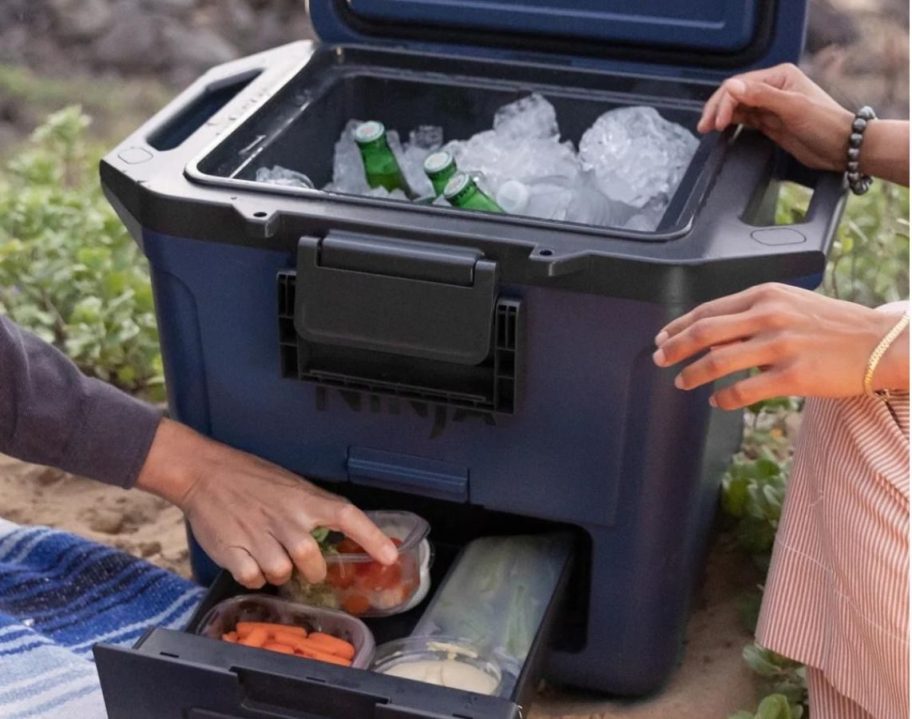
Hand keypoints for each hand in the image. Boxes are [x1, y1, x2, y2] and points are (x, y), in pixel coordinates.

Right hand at [136, 419, 397, 588]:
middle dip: (311, 570)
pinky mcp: (233, 552)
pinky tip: (248, 559)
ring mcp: (260, 536)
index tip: (390, 559)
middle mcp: (287, 519)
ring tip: (268, 554)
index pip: (347, 516)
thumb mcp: (292, 486)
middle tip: (301, 562)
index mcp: (306, 500)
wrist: (206, 473)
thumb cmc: (252, 479)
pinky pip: (254, 579)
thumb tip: (338, 534)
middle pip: (313, 562)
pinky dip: (253, 576)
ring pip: (282, 574)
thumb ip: (313, 510)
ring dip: (279, 572)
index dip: (372, 538)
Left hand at [652, 283, 908, 409]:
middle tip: (659, 359)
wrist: (880, 343)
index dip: (679, 326)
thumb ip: (753, 314)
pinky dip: (724, 397)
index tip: (662, 338)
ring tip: (681, 382)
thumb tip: (714, 333)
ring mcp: (780, 345)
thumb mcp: (791, 304)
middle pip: (705, 333)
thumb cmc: (834, 325)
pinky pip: (744, 390)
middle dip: (675, 348)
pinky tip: (717, 401)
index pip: (709, 310)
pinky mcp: (793, 375)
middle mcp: (769, 316)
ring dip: (692, 374)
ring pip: (718, 361)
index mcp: (765, 295)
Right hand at [698, 63, 853, 171]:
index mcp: (779, 76)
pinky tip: (720, 129)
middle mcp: (773, 87)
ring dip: (721, 116)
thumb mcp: (792, 108)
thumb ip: (761, 96)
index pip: (741, 85)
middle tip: (704, 127)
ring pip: (737, 106)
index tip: (716, 123)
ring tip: (707, 129)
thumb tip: (731, 87)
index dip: (725, 102)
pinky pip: (744, 118)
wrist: (842, 147)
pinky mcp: (769, 122)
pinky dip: (731, 122)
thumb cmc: (824, 124)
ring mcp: (770, 105)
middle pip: (735, 94)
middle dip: (718, 108)